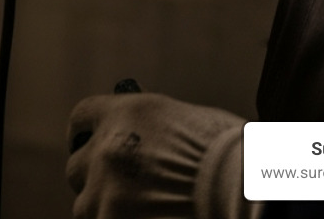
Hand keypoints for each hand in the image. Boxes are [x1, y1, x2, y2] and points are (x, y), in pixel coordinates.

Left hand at [66, 92, 256, 218]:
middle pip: (77, 166)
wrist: (246, 194)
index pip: (83, 117)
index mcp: (127, 114)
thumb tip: (154, 144)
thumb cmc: (236, 160)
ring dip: (106, 209)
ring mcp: (106, 192)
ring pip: (87, 205)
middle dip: (95, 178)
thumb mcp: (195, 124)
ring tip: (140, 212)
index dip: (85, 133)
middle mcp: (108, 149)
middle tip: (120, 190)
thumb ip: (160, 133)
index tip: (87, 143)